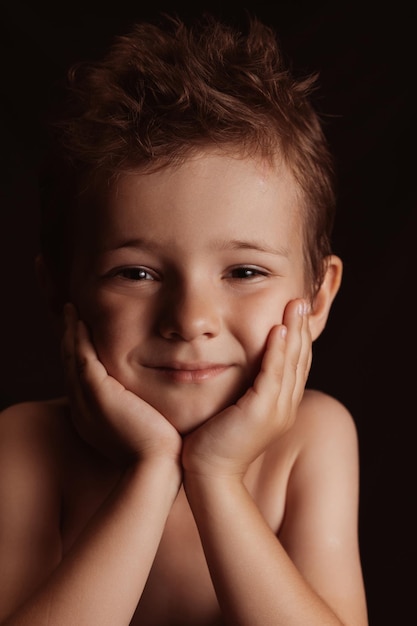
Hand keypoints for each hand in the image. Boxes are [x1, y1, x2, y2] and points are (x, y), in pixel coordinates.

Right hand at [62, 303, 181, 466]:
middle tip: (70, 316)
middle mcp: (82, 408)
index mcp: (91, 416)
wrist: (156, 467)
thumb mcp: (145, 428)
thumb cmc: (159, 452)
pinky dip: (78, 338)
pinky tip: (80, 321)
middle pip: (68, 365)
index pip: (80, 378)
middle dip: (68, 340)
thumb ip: (143, 411)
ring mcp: (86, 401)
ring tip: (72, 312)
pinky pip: (81, 357)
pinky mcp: (97, 393)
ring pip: (71, 358)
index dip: (78, 355)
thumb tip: (155, 404)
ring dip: (70, 332)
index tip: (82, 336)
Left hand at [182, 298, 311, 477]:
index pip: (295, 365)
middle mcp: (285, 407)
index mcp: (280, 406)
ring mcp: (277, 410)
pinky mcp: (261, 411)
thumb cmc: (215, 442)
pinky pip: (273, 375)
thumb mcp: (235, 410)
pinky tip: (278, 330)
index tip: (294, 313)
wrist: (209, 474)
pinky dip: (277, 351)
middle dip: (300, 328)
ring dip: (294, 332)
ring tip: (294, 306)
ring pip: (291, 364)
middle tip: (300, 301)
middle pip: (300, 360)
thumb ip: (244, 390)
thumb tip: (239, 369)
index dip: (297, 338)